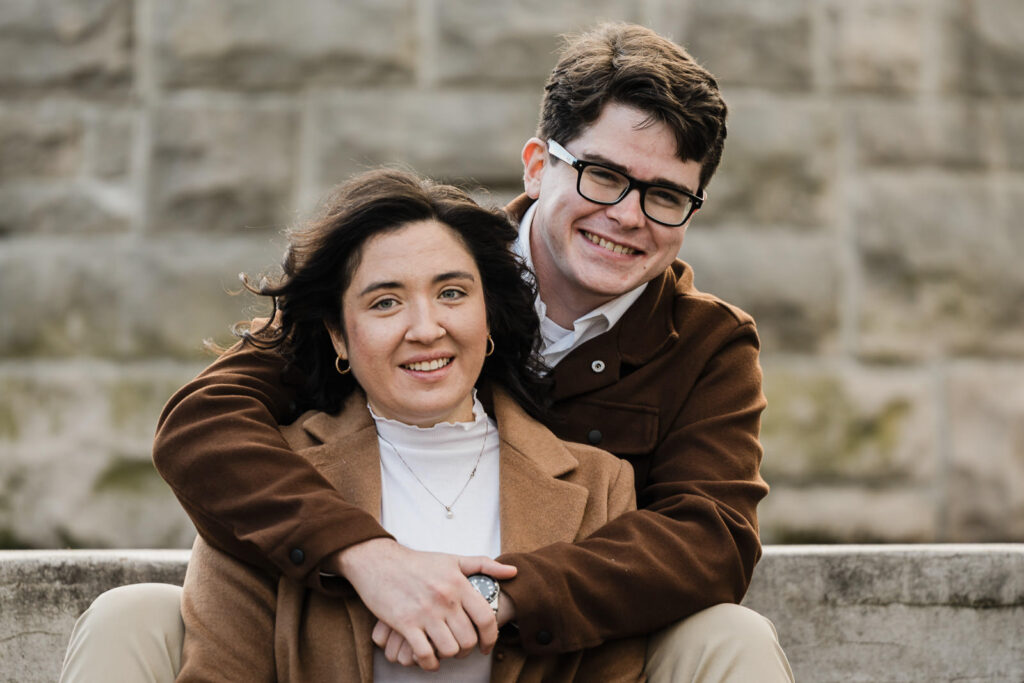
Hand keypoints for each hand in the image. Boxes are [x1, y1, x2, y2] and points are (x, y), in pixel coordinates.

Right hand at [329, 538, 516, 669]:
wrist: (378, 561)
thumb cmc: (417, 562)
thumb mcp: (452, 559)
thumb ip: (483, 565)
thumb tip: (513, 571)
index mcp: (458, 584)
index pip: (486, 618)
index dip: (491, 638)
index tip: (487, 646)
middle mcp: (445, 599)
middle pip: (468, 639)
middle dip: (468, 649)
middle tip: (462, 649)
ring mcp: (425, 613)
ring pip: (449, 649)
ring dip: (449, 656)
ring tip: (445, 651)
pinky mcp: (405, 624)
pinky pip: (424, 654)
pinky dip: (429, 663)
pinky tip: (429, 660)